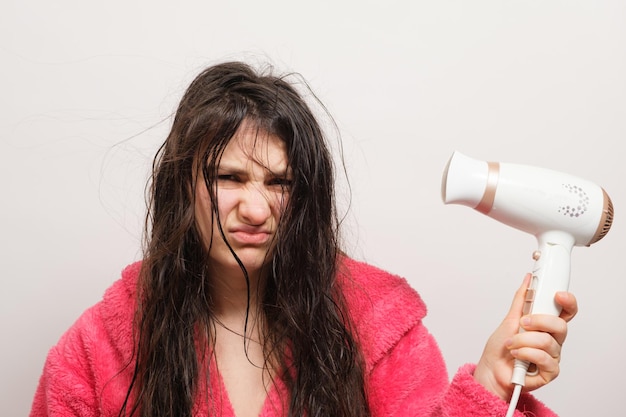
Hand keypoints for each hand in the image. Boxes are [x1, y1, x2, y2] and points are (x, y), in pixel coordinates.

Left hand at [473, 273, 578, 400]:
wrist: (491, 369)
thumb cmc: (500, 347)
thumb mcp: (510, 319)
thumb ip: (521, 299)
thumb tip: (527, 279)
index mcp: (547, 325)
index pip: (566, 311)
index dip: (568, 302)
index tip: (558, 295)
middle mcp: (553, 340)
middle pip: (560, 325)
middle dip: (539, 321)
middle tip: (523, 323)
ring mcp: (553, 356)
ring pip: (547, 341)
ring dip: (523, 340)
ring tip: (511, 344)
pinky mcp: (550, 372)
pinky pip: (544, 358)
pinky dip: (525, 354)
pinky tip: (516, 355)